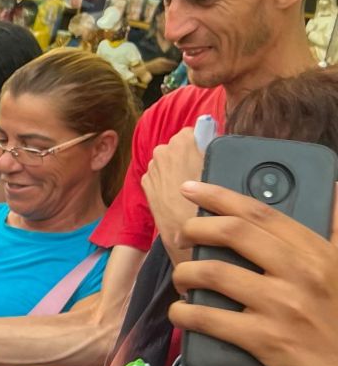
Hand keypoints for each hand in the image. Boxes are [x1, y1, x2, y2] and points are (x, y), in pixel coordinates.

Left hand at [140, 127, 204, 265]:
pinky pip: (158, 175)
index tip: (208, 158)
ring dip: (176, 170)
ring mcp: (151, 168)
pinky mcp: (145, 184)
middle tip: (202, 177)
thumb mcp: (220, 169)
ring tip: (190, 190)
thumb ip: (213, 149)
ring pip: (167, 161)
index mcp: (181, 142)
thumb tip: (211, 136)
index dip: (203, 144)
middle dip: (187, 157)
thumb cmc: (209, 203)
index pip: (195, 131)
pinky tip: (177, 196)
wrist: (187, 234)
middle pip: (178, 146)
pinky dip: (166, 182)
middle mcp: (161, 151)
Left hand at [170, 181, 337, 365]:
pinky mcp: (267, 341)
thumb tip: (331, 194)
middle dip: (196, 229)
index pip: (262, 213)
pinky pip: (209, 318)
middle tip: (181, 235)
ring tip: (183, 279)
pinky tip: (181, 313)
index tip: (191, 188)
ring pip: (213, 274)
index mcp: (320, 254)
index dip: (220, 196)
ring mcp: (283, 307)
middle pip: (233, 234)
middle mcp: (301, 274)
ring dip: (186, 273)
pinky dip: (185, 313)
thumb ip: (333, 238)